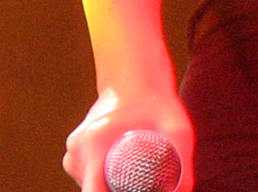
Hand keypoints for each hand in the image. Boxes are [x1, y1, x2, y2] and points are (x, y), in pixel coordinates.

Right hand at [63, 86, 194, 191]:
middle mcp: (77, 149)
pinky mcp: (73, 155)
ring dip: (111, 187)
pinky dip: (104, 181)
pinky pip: (88, 179)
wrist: (133, 78)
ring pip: (92, 186)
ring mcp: (72, 153)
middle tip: (144, 184)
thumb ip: (182, 160)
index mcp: (95, 143)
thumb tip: (186, 191)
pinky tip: (122, 169)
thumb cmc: (156, 102)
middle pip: (95, 191)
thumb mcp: (177, 128)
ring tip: (135, 172)